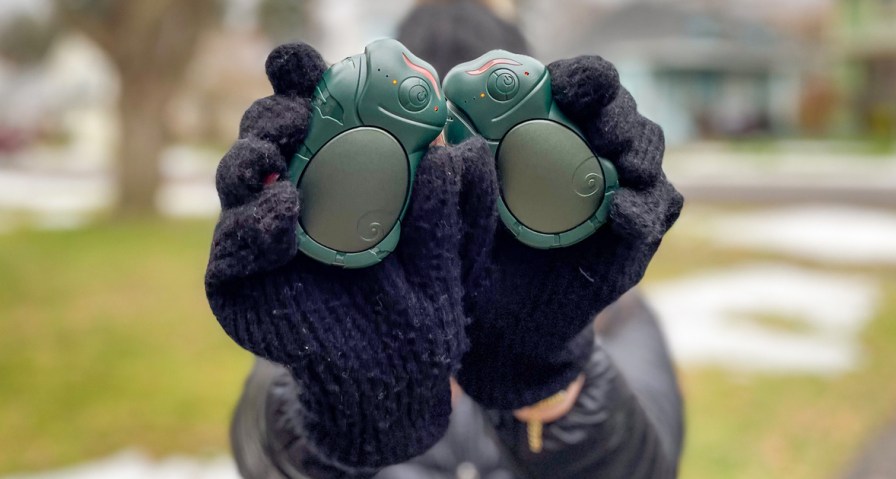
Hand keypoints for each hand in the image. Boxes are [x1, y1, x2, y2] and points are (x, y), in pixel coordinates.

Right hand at [205, 42, 468, 470]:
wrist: (390, 379)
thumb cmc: (424, 307)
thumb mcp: (454, 254)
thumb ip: (461, 206)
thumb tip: (458, 149)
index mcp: (340, 169)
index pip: (315, 111)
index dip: (305, 79)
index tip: (310, 64)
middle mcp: (293, 188)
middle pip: (267, 131)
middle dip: (276, 112)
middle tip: (297, 111)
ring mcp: (259, 230)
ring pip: (237, 174)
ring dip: (251, 153)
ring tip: (275, 152)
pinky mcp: (236, 277)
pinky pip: (232, 242)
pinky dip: (254, 221)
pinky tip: (283, 209)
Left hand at [455, 55, 683, 408]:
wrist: (509, 332)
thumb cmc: (479, 267)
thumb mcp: (463, 226)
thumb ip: (463, 191)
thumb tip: (454, 147)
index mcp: (548, 137)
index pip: (577, 89)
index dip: (580, 78)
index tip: (563, 85)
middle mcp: (589, 156)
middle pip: (620, 111)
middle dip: (616, 112)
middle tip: (602, 128)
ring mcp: (620, 192)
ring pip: (647, 150)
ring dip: (637, 150)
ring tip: (624, 165)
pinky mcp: (638, 234)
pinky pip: (658, 208)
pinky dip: (644, 209)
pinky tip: (622, 214)